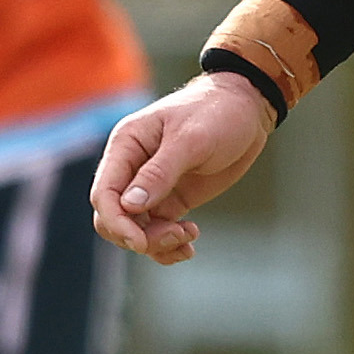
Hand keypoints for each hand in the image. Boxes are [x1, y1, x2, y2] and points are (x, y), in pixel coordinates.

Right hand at [95, 72, 279, 262]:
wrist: (249, 110)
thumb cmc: (217, 113)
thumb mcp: (190, 140)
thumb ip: (159, 173)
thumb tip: (130, 206)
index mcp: (126, 145)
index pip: (104, 194)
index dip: (116, 222)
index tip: (140, 242)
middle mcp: (132, 168)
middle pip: (114, 217)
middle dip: (137, 236)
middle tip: (175, 236)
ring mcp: (151, 186)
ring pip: (136, 228)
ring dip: (157, 242)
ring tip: (189, 236)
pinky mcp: (172, 198)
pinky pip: (158, 230)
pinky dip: (169, 243)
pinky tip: (190, 243)